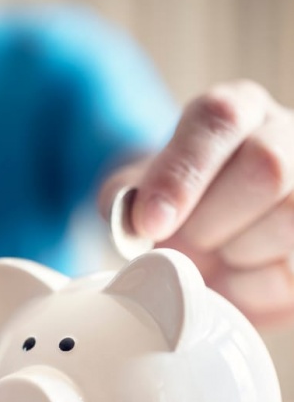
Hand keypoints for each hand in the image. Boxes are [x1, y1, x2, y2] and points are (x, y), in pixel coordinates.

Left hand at [100, 80, 293, 326]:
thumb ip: (123, 202)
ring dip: (233, 256)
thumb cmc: (170, 208)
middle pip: (267, 168)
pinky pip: (289, 276)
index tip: (150, 223)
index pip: (218, 119)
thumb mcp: (135, 195)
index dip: (181, 175)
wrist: (202, 239)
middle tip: (182, 245)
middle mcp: (288, 138)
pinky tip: (234, 277)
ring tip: (212, 256)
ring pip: (289, 221)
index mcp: (239, 111)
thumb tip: (136, 224)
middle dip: (210, 223)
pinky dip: (249, 290)